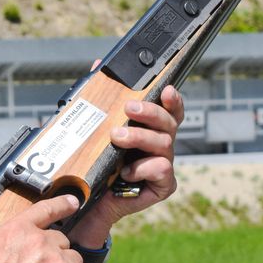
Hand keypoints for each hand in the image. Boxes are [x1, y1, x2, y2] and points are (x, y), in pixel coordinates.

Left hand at [69, 84, 184, 247]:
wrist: (88, 197)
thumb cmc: (95, 159)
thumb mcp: (94, 124)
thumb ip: (99, 95)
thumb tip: (98, 64)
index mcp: (150, 128)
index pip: (169, 110)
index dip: (173, 99)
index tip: (167, 89)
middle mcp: (161, 144)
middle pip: (168, 122)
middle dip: (150, 112)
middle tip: (128, 108)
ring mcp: (164, 164)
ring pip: (164, 143)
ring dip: (140, 137)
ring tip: (117, 137)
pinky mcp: (163, 185)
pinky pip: (161, 170)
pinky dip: (142, 168)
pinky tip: (125, 172)